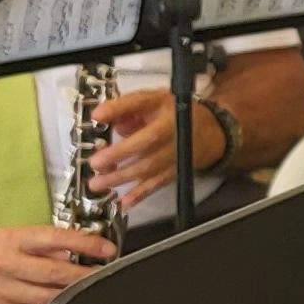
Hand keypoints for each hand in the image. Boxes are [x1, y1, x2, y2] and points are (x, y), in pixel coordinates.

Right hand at [0, 224, 112, 303]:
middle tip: (106, 274)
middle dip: (85, 274)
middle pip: (54, 271)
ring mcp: (0, 291)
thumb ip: (39, 245)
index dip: (84, 242)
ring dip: (74, 296)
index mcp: (9, 241)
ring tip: (93, 292)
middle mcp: (4, 264)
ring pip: (47, 296)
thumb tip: (76, 249)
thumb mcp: (6, 241)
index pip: (53, 238)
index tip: (107, 248)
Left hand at [89, 83, 211, 203]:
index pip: (142, 103)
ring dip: (122, 177)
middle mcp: (174, 128)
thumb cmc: (169, 113)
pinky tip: (124, 202)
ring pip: (149, 167)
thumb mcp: (151, 101)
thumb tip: (102, 118)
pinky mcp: (177, 171)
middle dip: (120, 153)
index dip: (121, 108)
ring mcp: (177, 153)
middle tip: (96, 162)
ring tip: (97, 184)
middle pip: (148, 141)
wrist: (207, 131)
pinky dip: (141, 194)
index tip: (98, 116)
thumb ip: (127, 107)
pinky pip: (158, 183)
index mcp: (165, 106)